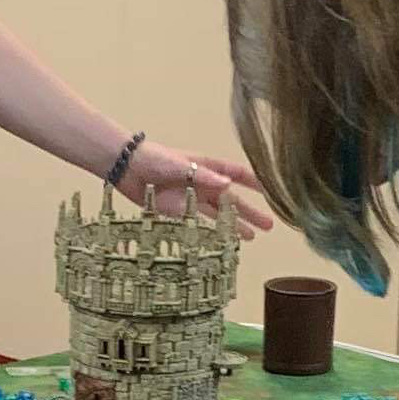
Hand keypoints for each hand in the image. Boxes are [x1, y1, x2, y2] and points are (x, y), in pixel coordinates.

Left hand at [115, 143, 276, 231]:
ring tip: (251, 238)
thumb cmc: (154, 158)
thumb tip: (229, 185)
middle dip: (251, 212)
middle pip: (233, 199)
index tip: (272, 193)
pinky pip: (200, 223)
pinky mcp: (178, 211)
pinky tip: (222, 241)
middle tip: (269, 226)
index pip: (238, 174)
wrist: (127, 168)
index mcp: (207, 167)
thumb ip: (204, 176)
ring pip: (219, 214)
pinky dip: (211, 232)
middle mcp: (203, 183)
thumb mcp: (181, 165)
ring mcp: (191, 198)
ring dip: (235, 226)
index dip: (255, 183)